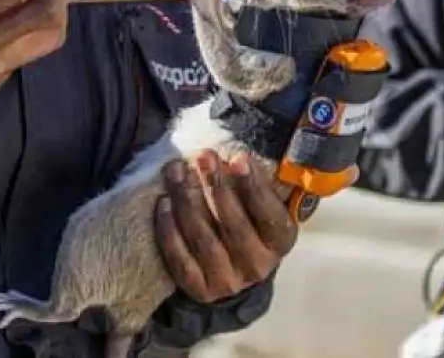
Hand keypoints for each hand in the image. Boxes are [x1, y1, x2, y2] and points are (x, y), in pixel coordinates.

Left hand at [155, 152, 297, 301]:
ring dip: (187, 200)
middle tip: (202, 157)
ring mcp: (228, 281)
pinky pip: (180, 259)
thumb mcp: (263, 202)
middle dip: (216, 186)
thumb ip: (255, 181)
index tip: (237, 158)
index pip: (268, 214)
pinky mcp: (200, 289)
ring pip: (203, 239)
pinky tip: (163, 203)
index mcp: (280, 241)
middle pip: (234, 224)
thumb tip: (234, 153)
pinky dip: (169, 230)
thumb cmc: (249, 219)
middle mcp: (258, 266)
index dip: (253, 187)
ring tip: (175, 171)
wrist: (233, 266)